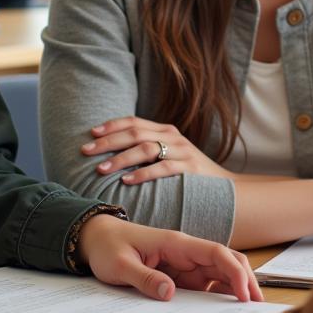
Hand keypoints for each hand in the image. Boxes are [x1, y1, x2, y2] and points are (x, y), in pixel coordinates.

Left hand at [77, 214, 261, 301]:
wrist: (96, 238)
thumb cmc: (108, 247)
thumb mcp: (120, 265)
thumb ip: (144, 278)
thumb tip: (169, 294)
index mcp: (175, 243)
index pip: (215, 252)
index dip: (234, 271)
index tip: (244, 294)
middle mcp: (185, 251)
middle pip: (225, 261)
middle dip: (244, 279)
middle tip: (257, 305)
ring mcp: (184, 262)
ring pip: (219, 271)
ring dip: (235, 287)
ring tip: (248, 310)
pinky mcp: (179, 273)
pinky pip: (204, 282)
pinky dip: (219, 293)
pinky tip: (225, 308)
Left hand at [81, 115, 231, 184]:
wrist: (227, 190)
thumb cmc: (189, 176)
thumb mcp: (169, 156)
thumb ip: (148, 151)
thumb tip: (112, 154)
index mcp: (165, 131)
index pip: (134, 122)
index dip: (112, 126)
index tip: (91, 134)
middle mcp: (173, 137)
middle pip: (135, 133)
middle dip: (107, 142)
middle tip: (86, 151)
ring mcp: (182, 151)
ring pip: (145, 148)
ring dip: (120, 158)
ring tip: (101, 169)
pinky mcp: (190, 169)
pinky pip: (162, 168)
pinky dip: (142, 174)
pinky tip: (126, 180)